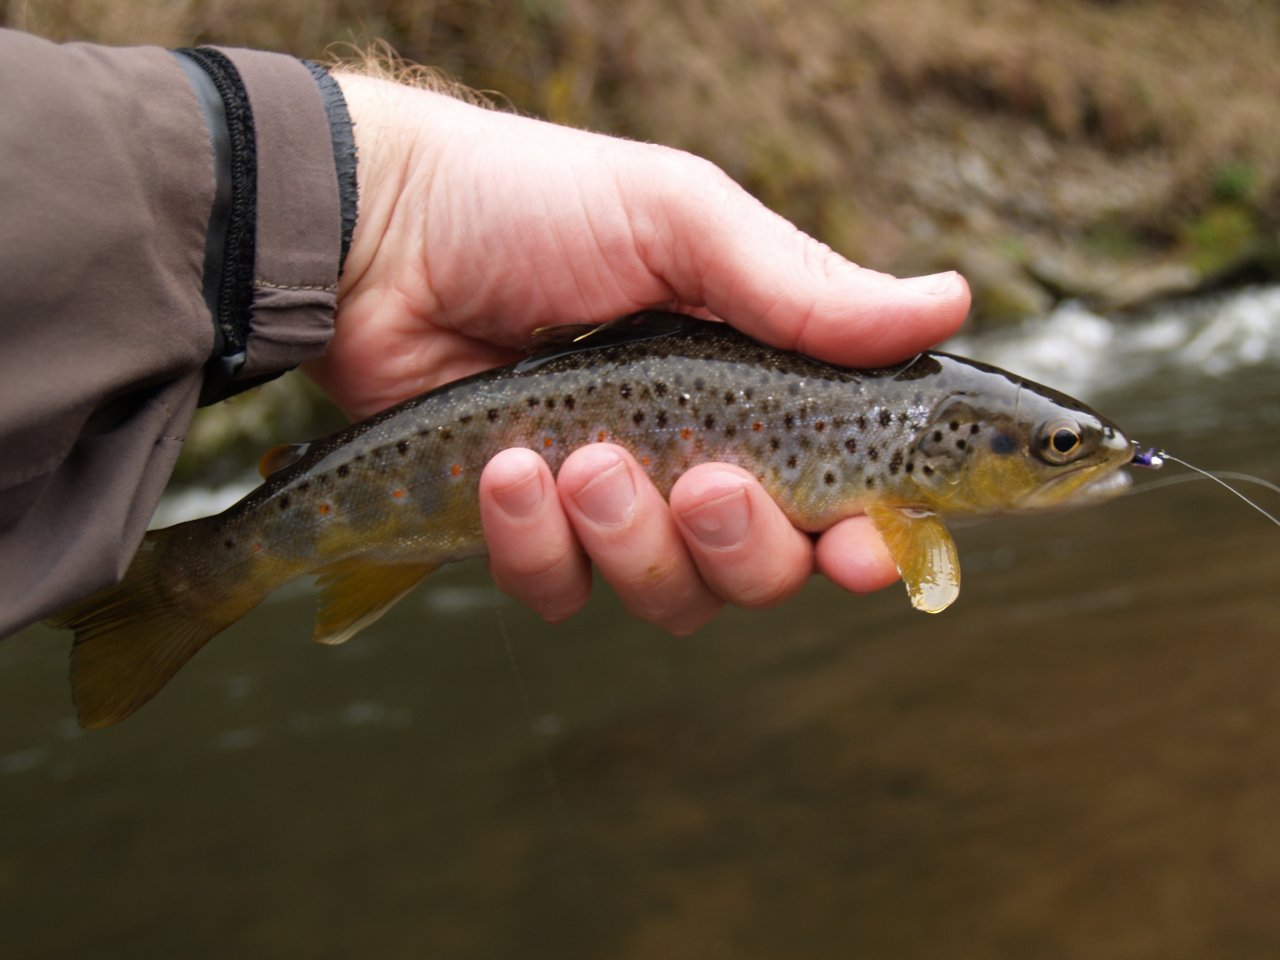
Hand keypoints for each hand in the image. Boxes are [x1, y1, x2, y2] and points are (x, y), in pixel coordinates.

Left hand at [309, 74, 969, 630]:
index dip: (870, 542)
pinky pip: (560, 593)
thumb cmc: (535, 206)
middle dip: (742, 546)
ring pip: (669, 599)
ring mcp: (613, 508)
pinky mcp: (530, 536)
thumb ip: (803, 288)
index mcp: (755, 389)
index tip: (866, 551)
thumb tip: (948, 304)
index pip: (845, 496)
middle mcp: (696, 460)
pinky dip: (534, 543)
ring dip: (629, 538)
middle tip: (702, 480)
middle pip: (767, 574)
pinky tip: (506, 467)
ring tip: (573, 455)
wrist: (379, 234)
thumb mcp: (679, 220)